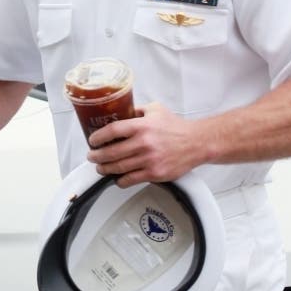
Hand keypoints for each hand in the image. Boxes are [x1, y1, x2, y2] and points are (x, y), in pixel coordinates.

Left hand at [86, 102, 208, 186]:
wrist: (197, 143)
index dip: (98, 137)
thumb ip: (137, 110)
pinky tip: (117, 178)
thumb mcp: (156, 110)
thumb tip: (121, 112)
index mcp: (141, 125)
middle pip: (111, 152)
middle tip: (92, 156)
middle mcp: (143, 143)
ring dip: (105, 169)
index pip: (112, 131)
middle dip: (96, 156)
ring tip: (100, 167)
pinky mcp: (154, 173)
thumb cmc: (176, 127)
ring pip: (118, 168)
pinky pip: (130, 179)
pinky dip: (120, 180)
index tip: (92, 141)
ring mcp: (148, 160)